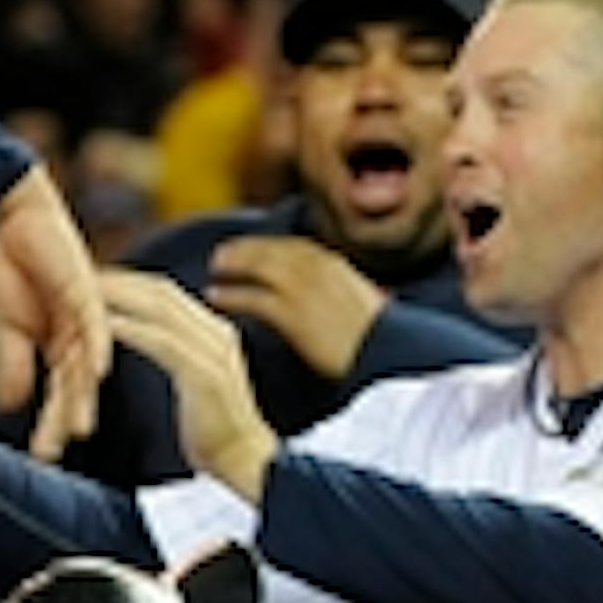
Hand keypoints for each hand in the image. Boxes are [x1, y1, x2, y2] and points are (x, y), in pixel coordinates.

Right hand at [0, 164, 110, 459]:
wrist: (17, 221)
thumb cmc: (14, 270)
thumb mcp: (8, 326)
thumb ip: (14, 363)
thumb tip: (14, 402)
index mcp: (61, 348)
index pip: (57, 395)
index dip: (49, 424)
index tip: (41, 456)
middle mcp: (79, 339)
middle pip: (75, 388)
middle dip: (65, 421)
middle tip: (55, 453)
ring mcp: (86, 317)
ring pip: (87, 365)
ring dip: (83, 397)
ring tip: (79, 428)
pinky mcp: (87, 292)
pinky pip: (96, 325)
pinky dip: (98, 348)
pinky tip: (99, 372)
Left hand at [100, 268, 279, 502]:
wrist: (248, 464)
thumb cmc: (215, 435)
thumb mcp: (195, 384)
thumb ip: (178, 357)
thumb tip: (151, 345)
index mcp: (214, 333)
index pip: (166, 293)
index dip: (129, 282)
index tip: (93, 280)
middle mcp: (216, 333)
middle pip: (160, 290)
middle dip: (119, 280)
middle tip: (77, 276)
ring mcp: (213, 351)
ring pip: (159, 307)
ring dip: (119, 296)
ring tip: (83, 292)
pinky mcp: (204, 374)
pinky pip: (161, 341)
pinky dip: (131, 329)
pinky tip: (102, 325)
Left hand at [206, 235, 384, 379]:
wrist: (388, 356)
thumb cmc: (382, 340)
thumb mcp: (368, 306)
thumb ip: (350, 295)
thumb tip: (363, 295)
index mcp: (337, 265)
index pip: (294, 247)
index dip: (268, 246)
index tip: (251, 247)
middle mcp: (318, 269)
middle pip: (271, 250)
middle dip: (244, 249)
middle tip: (221, 254)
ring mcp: (303, 290)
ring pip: (258, 267)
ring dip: (233, 266)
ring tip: (214, 271)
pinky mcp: (291, 315)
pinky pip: (252, 298)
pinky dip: (231, 295)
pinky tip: (216, 297)